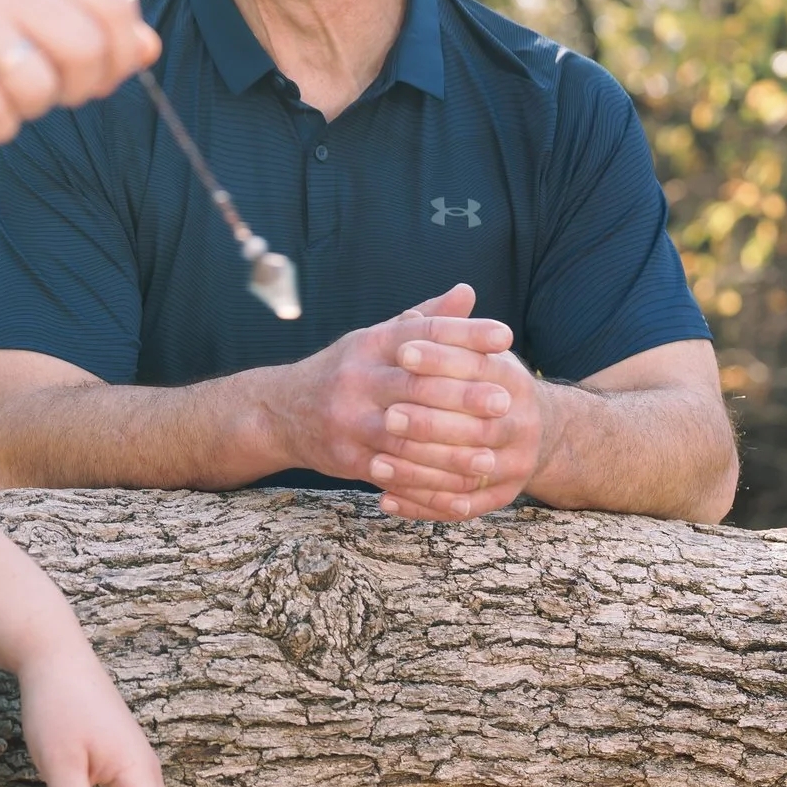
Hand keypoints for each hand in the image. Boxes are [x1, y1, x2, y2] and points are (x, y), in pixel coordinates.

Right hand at [0, 0, 161, 143]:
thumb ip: (78, 8)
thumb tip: (148, 50)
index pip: (114, 3)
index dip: (119, 51)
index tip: (96, 71)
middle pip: (88, 47)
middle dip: (84, 86)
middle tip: (56, 93)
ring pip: (43, 86)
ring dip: (35, 109)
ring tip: (9, 99)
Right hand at [260, 284, 514, 482]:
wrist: (281, 412)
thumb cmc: (345, 371)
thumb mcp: (378, 339)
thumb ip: (425, 320)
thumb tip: (467, 292)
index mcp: (369, 344)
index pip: (422, 333)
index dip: (464, 333)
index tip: (504, 336)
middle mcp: (356, 378)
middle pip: (416, 385)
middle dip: (463, 395)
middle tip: (505, 401)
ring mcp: (349, 420)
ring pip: (406, 438)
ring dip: (451, 452)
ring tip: (490, 458)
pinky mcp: (347, 458)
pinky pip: (394, 475)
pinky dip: (429, 488)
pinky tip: (461, 494)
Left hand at [370, 328, 545, 520]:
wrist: (533, 428)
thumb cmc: (486, 382)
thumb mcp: (475, 353)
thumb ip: (452, 332)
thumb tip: (440, 300)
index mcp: (514, 381)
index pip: (478, 368)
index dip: (440, 359)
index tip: (402, 353)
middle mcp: (522, 423)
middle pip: (475, 425)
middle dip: (429, 422)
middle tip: (387, 415)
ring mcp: (516, 463)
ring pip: (467, 471)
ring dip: (419, 471)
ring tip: (375, 465)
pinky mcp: (505, 495)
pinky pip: (462, 506)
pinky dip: (423, 505)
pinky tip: (386, 499)